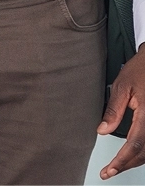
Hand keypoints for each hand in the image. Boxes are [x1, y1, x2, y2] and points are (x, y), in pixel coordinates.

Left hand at [99, 50, 144, 177]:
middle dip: (126, 164)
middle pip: (144, 152)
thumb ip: (114, 110)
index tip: (108, 171)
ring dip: (134, 160)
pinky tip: (131, 154)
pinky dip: (142, 151)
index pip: (134, 145)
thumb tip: (102, 131)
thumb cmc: (140, 70)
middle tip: (109, 171)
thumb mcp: (122, 86)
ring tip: (116, 165)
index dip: (121, 161)